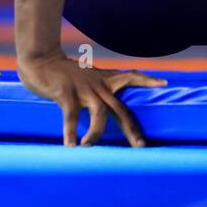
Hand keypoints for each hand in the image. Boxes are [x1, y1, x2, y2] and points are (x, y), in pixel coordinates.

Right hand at [16, 51, 166, 146]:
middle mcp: (99, 85)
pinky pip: (72, 116)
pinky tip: (71, 145)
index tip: (164, 83)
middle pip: (121, 108)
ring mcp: (84, 89)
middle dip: (131, 128)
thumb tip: (105, 106)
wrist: (43, 59)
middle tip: (141, 145)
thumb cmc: (66, 74)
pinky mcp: (66, 94)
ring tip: (89, 147)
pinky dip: (71, 131)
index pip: (131, 76)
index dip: (147, 80)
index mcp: (105, 80)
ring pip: (99, 114)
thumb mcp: (88, 77)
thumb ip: (98, 89)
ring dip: (96, 133)